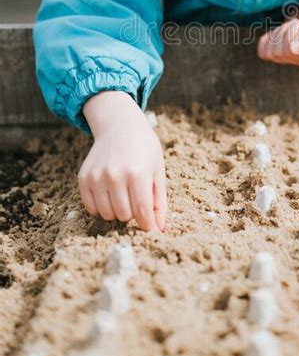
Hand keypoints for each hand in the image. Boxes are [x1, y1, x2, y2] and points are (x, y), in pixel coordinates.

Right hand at [79, 91, 166, 232]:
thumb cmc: (144, 148)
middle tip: (136, 196)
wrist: (119, 125)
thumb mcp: (157, 170)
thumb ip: (159, 202)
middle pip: (124, 216)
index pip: (142, 213)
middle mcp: (115, 175)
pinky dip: (101, 206)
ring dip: (117, 210)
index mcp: (138, 173)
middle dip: (133, 213)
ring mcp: (97, 176)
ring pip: (107, 215)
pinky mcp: (83, 178)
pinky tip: (109, 191)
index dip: (147, 225)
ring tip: (123, 192)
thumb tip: (158, 230)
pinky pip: (91, 208)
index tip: (150, 227)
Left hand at [257, 0, 298, 67]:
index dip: (291, 33)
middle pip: (279, 52)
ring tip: (288, 26)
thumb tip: (293, 51)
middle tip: (294, 22)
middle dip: (284, 31)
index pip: (291, 50)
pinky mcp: (278, 56)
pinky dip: (267, 39)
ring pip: (271, 53)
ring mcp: (290, 60)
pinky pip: (263, 53)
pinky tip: (279, 32)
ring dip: (277, 34)